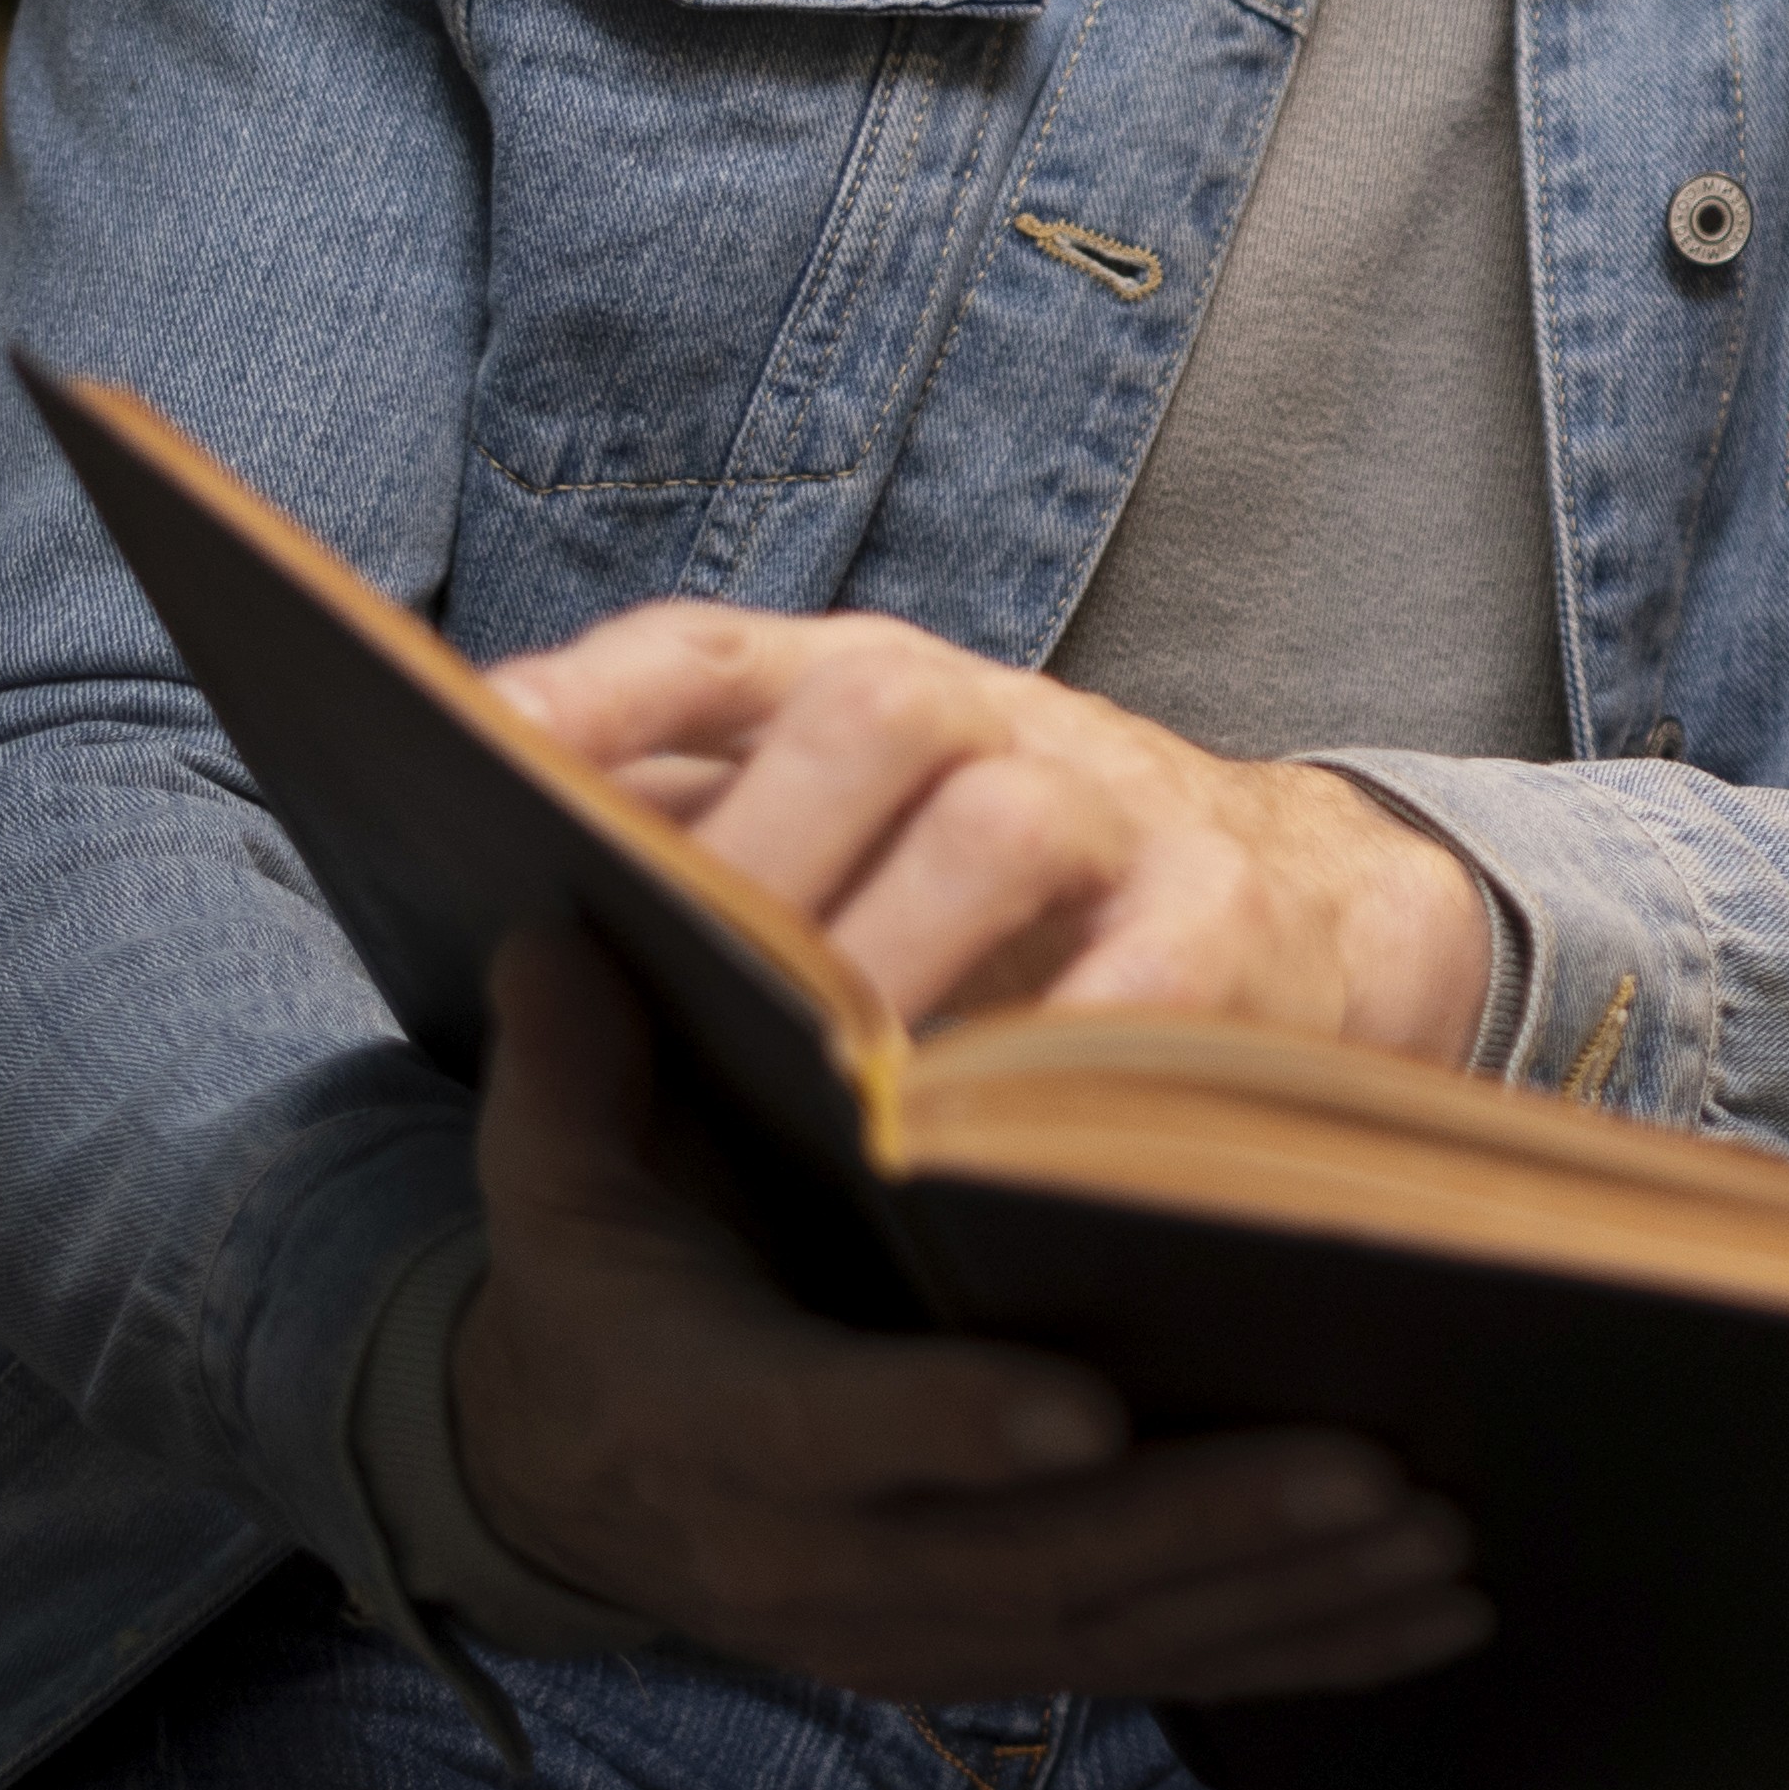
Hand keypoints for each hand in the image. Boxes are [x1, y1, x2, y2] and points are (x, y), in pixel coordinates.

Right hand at [452, 928, 1492, 1697]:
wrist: (566, 1475)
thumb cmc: (605, 1288)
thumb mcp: (560, 1181)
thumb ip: (574, 1068)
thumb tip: (555, 923)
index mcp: (716, 1422)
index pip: (831, 1433)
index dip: (949, 1428)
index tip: (1083, 1408)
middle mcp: (814, 1559)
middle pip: (1024, 1562)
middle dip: (1208, 1525)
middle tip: (1375, 1475)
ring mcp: (909, 1630)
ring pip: (1114, 1631)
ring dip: (1286, 1597)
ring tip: (1440, 1540)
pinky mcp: (985, 1661)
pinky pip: (1153, 1672)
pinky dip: (1299, 1652)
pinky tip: (1435, 1620)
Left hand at [490, 601, 1491, 1050]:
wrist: (1301, 903)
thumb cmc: (1011, 892)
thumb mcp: (860, 836)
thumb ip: (707, 845)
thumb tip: (511, 912)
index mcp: (869, 688)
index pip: (713, 653)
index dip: (600, 689)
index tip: (487, 738)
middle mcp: (994, 719)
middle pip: (867, 719)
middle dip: (759, 839)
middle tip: (670, 966)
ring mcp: (1119, 809)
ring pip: (997, 831)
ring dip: (893, 954)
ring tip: (812, 1073)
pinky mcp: (1224, 919)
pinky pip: (1138, 980)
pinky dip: (1050, 1052)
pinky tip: (970, 1136)